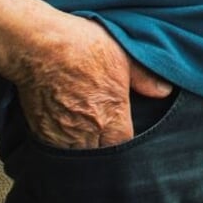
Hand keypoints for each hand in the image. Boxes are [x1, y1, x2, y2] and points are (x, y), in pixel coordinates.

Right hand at [11, 14, 173, 148]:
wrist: (37, 47)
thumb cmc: (82, 47)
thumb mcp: (123, 55)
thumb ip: (144, 78)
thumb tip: (164, 91)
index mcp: (111, 116)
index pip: (124, 146)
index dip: (125, 143)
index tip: (124, 134)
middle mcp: (87, 132)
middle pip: (100, 155)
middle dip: (104, 150)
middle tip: (104, 138)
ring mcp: (61, 134)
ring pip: (76, 155)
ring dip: (82, 150)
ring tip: (86, 139)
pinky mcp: (40, 132)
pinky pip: (54, 150)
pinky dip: (61, 146)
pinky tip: (65, 134)